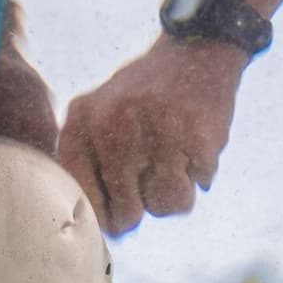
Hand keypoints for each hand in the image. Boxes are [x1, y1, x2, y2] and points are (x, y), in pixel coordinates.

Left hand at [59, 36, 249, 235]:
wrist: (194, 49)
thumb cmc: (142, 100)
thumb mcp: (99, 116)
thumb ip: (88, 168)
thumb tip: (102, 233)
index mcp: (81, 121)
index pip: (82, 200)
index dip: (102, 220)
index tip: (116, 215)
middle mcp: (114, 122)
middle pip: (126, 214)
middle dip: (141, 207)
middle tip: (149, 179)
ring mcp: (156, 126)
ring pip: (165, 206)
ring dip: (174, 194)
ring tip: (173, 163)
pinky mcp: (198, 132)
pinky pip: (197, 187)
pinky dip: (200, 174)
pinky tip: (194, 146)